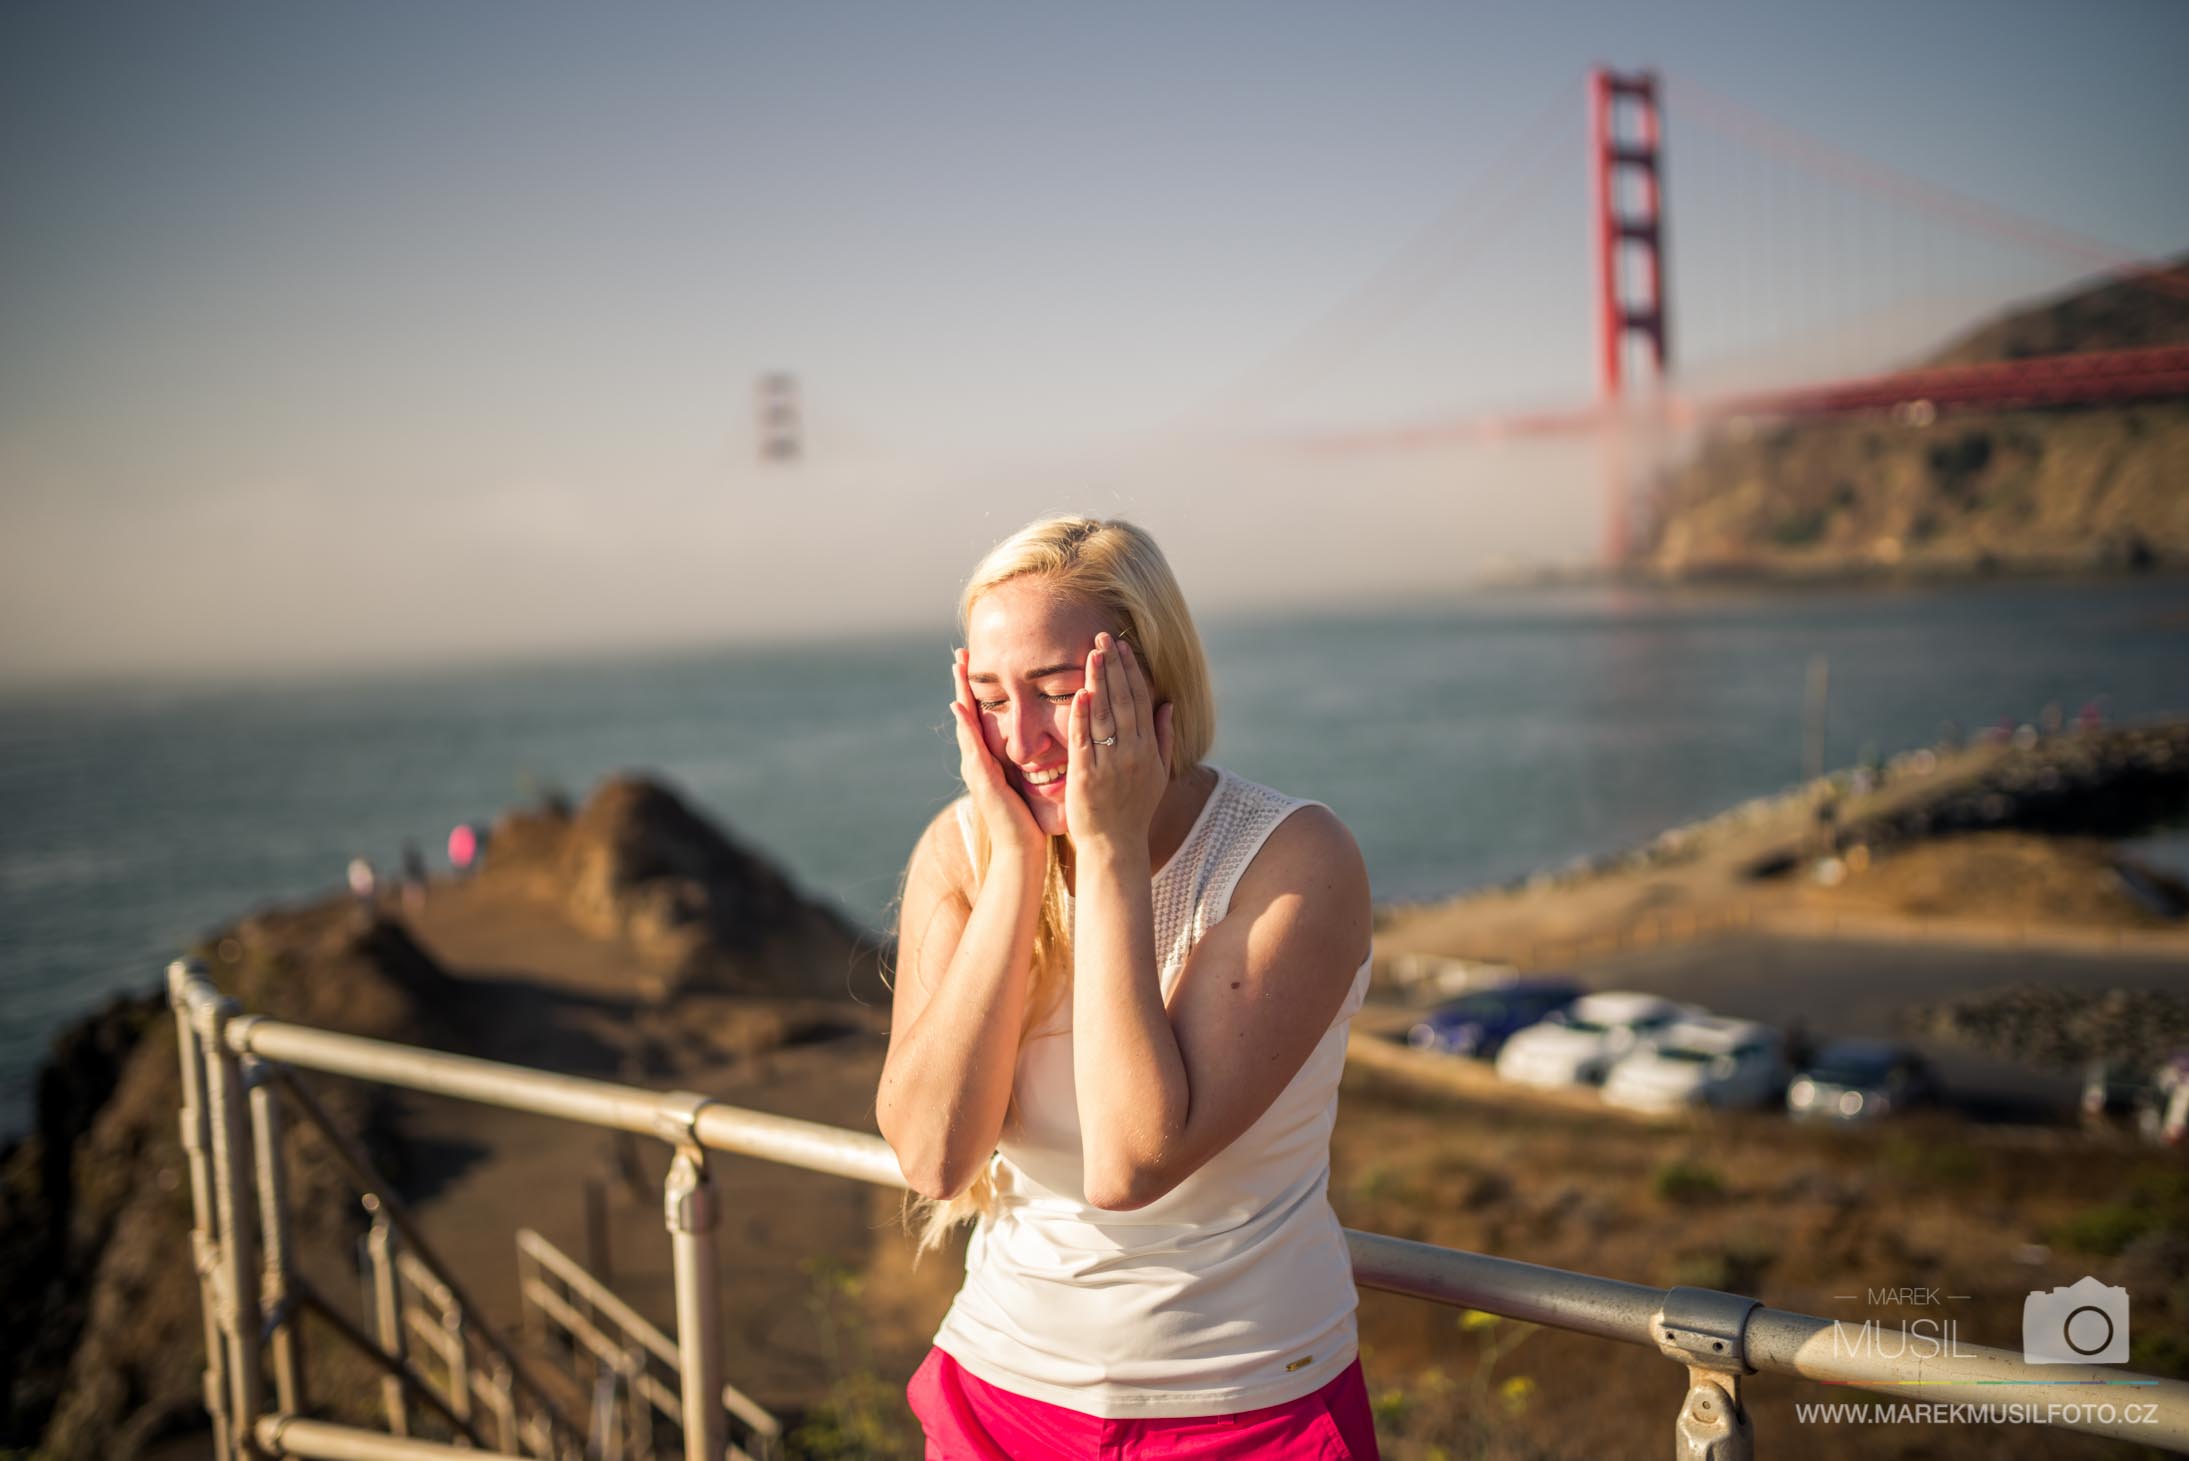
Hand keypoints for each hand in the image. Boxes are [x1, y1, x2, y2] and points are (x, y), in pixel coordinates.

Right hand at [948, 648, 1044, 870]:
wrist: (1021, 850)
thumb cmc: (1029, 819)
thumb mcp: (1029, 781)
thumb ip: (1029, 760)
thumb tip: (1043, 740)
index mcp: (991, 759)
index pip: (985, 717)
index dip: (980, 690)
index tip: (980, 661)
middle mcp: (979, 760)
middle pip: (969, 714)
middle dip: (964, 683)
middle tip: (960, 653)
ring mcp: (976, 768)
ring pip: (966, 724)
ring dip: (959, 694)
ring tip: (955, 668)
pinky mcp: (981, 779)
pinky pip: (971, 746)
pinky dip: (965, 726)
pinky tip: (960, 707)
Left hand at [1065, 632, 1174, 855]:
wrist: (1115, 845)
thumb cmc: (1134, 810)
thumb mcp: (1158, 774)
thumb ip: (1163, 737)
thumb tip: (1168, 704)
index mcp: (1148, 749)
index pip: (1140, 701)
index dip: (1131, 672)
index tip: (1122, 647)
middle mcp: (1132, 753)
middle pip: (1123, 700)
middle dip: (1113, 667)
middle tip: (1103, 638)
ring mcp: (1109, 764)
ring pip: (1104, 715)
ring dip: (1099, 681)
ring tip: (1092, 654)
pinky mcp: (1086, 776)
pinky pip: (1084, 740)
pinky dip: (1081, 716)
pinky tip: (1079, 693)